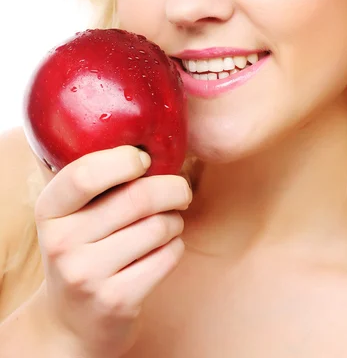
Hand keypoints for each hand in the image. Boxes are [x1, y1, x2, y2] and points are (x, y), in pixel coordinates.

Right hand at [34, 145, 191, 357]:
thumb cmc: (83, 249)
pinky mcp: (116, 300)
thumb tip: (149, 141)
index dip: (125, 160)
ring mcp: (86, 275)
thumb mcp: (73, 214)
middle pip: (138, 197)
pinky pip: (168, 256)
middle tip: (181, 190)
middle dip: (173, 188)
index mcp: (50, 210)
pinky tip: (164, 248)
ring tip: (168, 222)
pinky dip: (175, 246)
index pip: (85, 174)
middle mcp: (62, 242)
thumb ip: (97, 181)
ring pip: (159, 226)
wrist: (71, 321)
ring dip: (175, 220)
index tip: (144, 160)